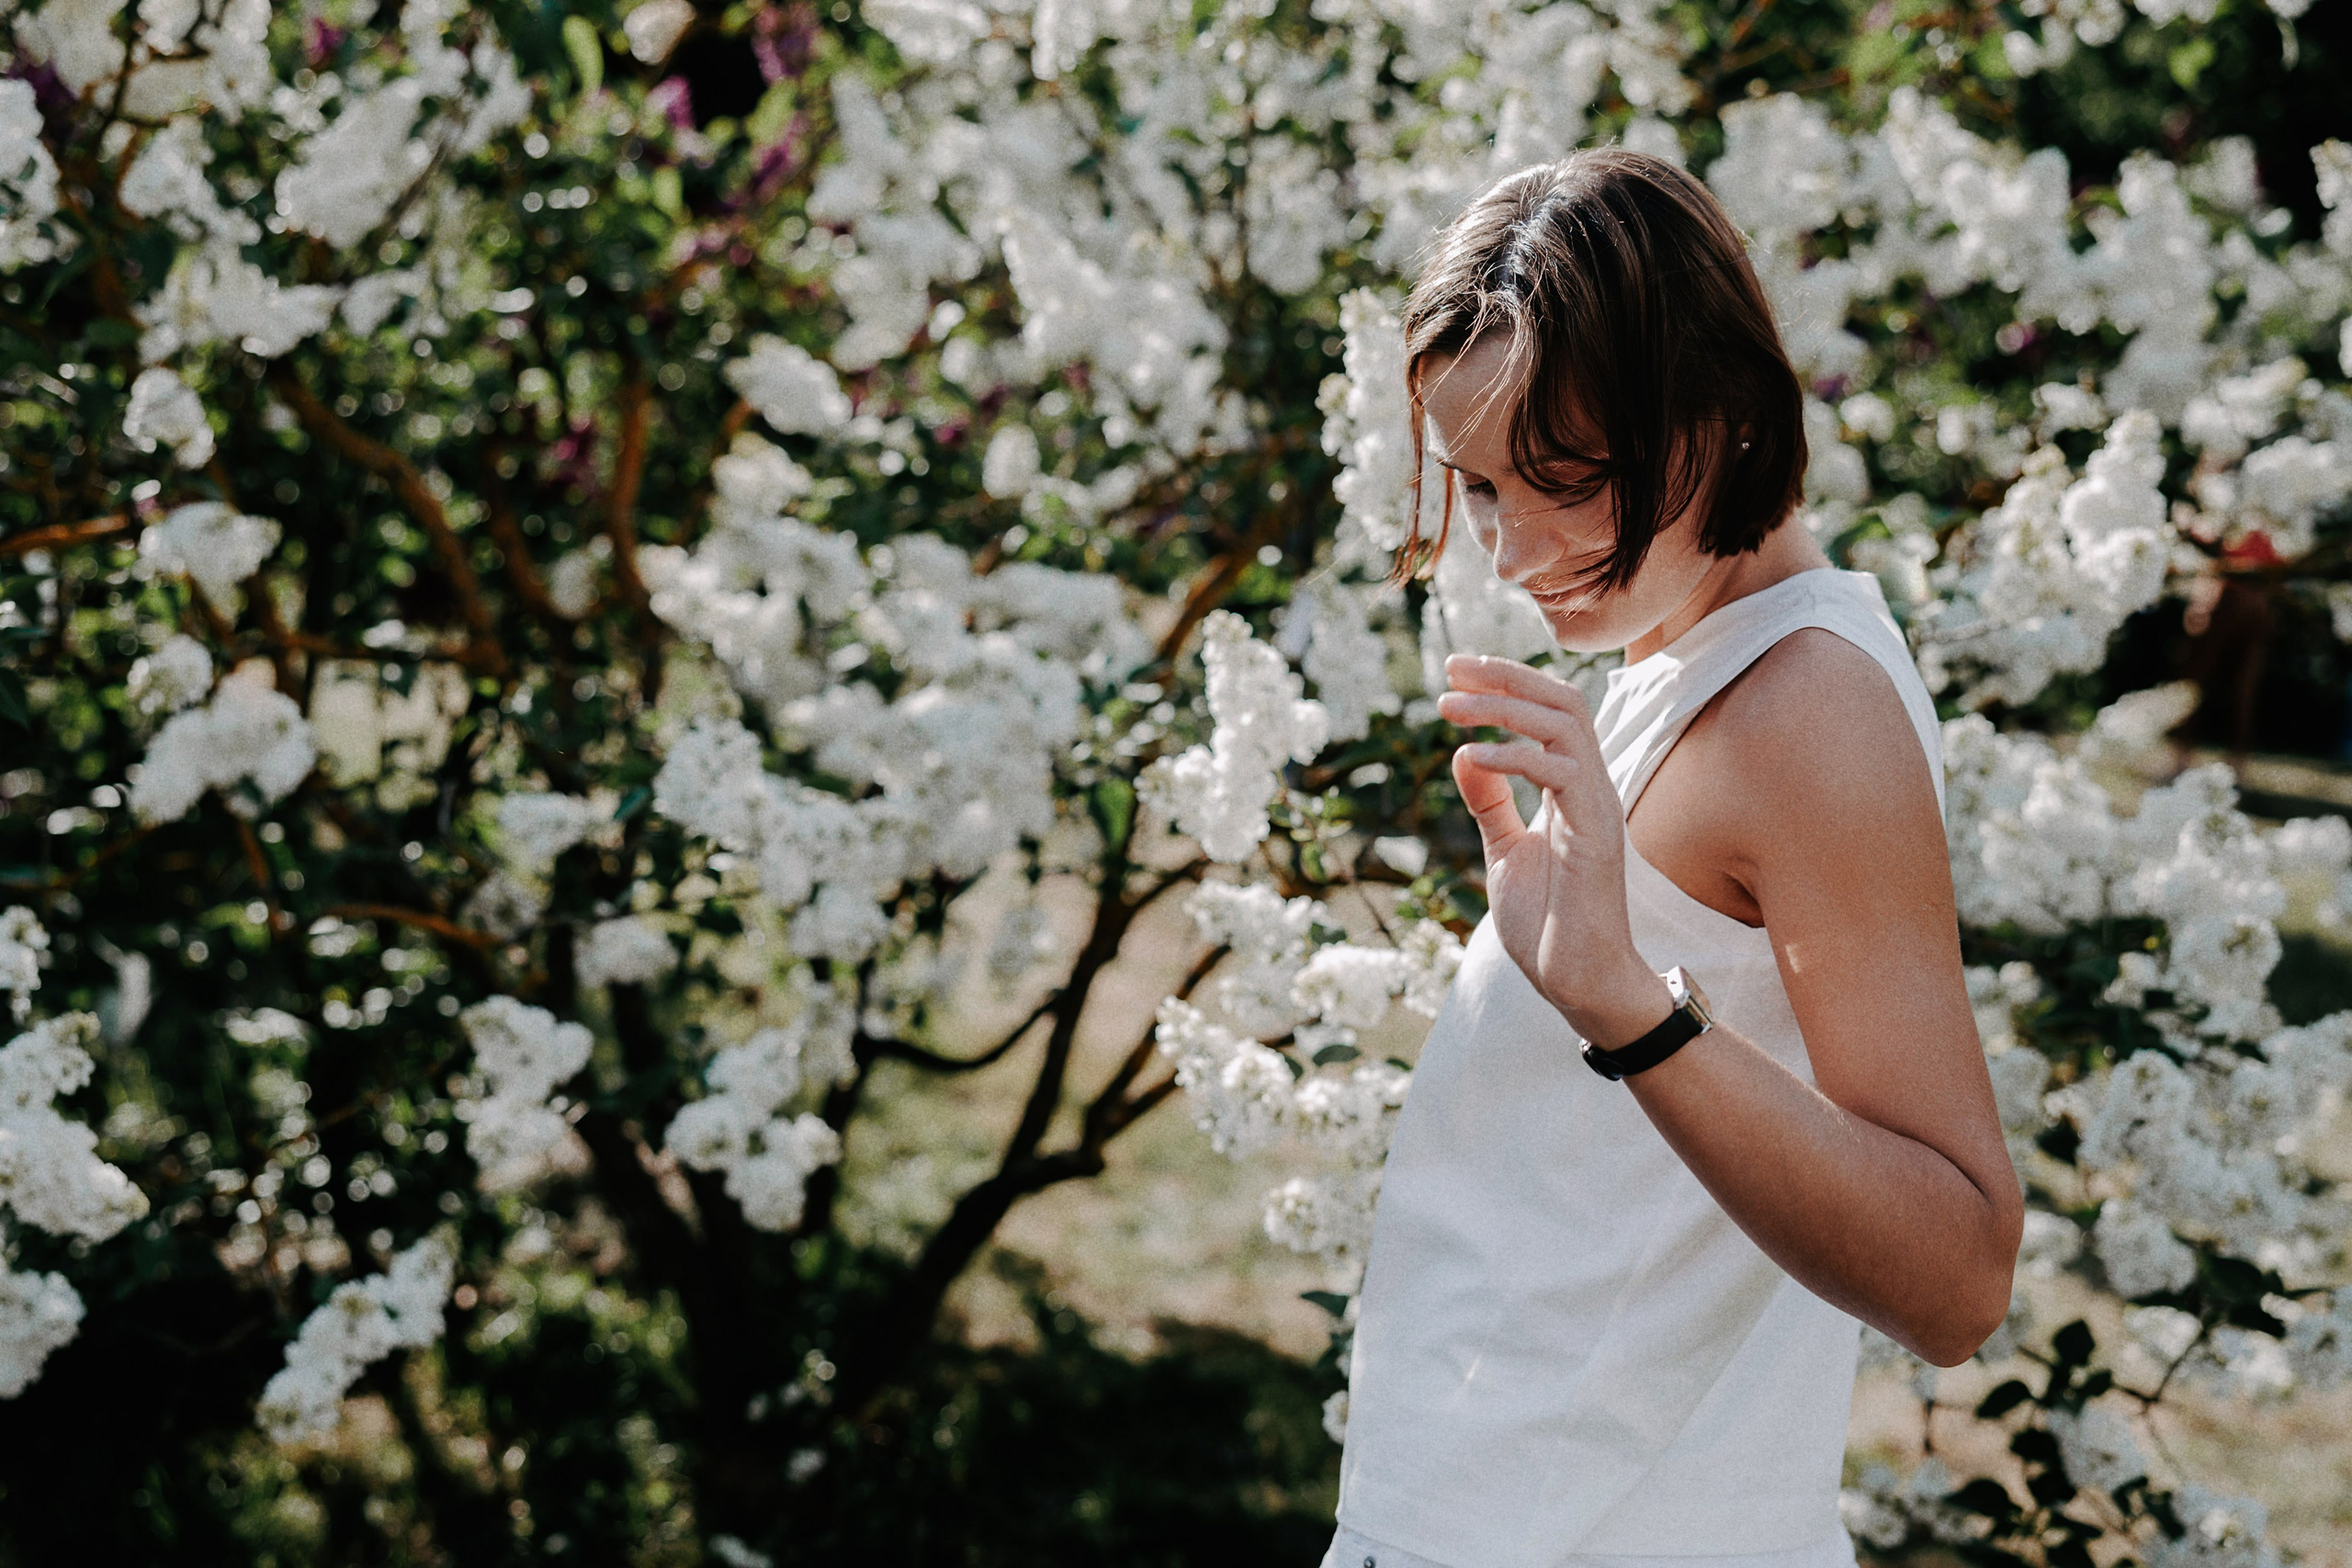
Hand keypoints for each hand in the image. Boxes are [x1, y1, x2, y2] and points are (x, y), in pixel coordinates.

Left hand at [1438, 654, 1671, 1049]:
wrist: (1577, 982)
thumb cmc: (1547, 923)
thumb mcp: (1505, 851)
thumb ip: (1490, 803)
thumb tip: (1465, 752)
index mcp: (1572, 788)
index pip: (1550, 711)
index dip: (1507, 683)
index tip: (1456, 671)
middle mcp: (1590, 788)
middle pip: (1562, 701)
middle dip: (1506, 676)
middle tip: (1452, 667)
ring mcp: (1597, 808)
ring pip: (1564, 725)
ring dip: (1504, 706)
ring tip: (1449, 706)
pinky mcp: (1595, 836)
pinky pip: (1560, 773)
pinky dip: (1514, 757)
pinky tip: (1470, 755)